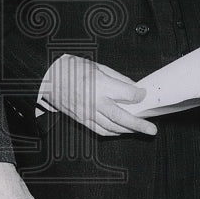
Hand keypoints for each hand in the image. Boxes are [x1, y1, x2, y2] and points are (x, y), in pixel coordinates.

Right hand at [42, 54, 156, 136]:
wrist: (48, 78)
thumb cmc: (71, 68)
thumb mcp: (97, 66)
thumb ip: (117, 78)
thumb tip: (132, 86)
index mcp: (100, 84)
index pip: (127, 93)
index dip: (139, 95)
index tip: (145, 95)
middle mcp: (95, 101)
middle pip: (121, 117)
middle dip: (139, 124)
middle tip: (151, 129)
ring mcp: (87, 113)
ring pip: (112, 127)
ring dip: (128, 130)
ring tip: (139, 130)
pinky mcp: (81, 119)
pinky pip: (100, 130)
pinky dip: (113, 132)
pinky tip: (121, 131)